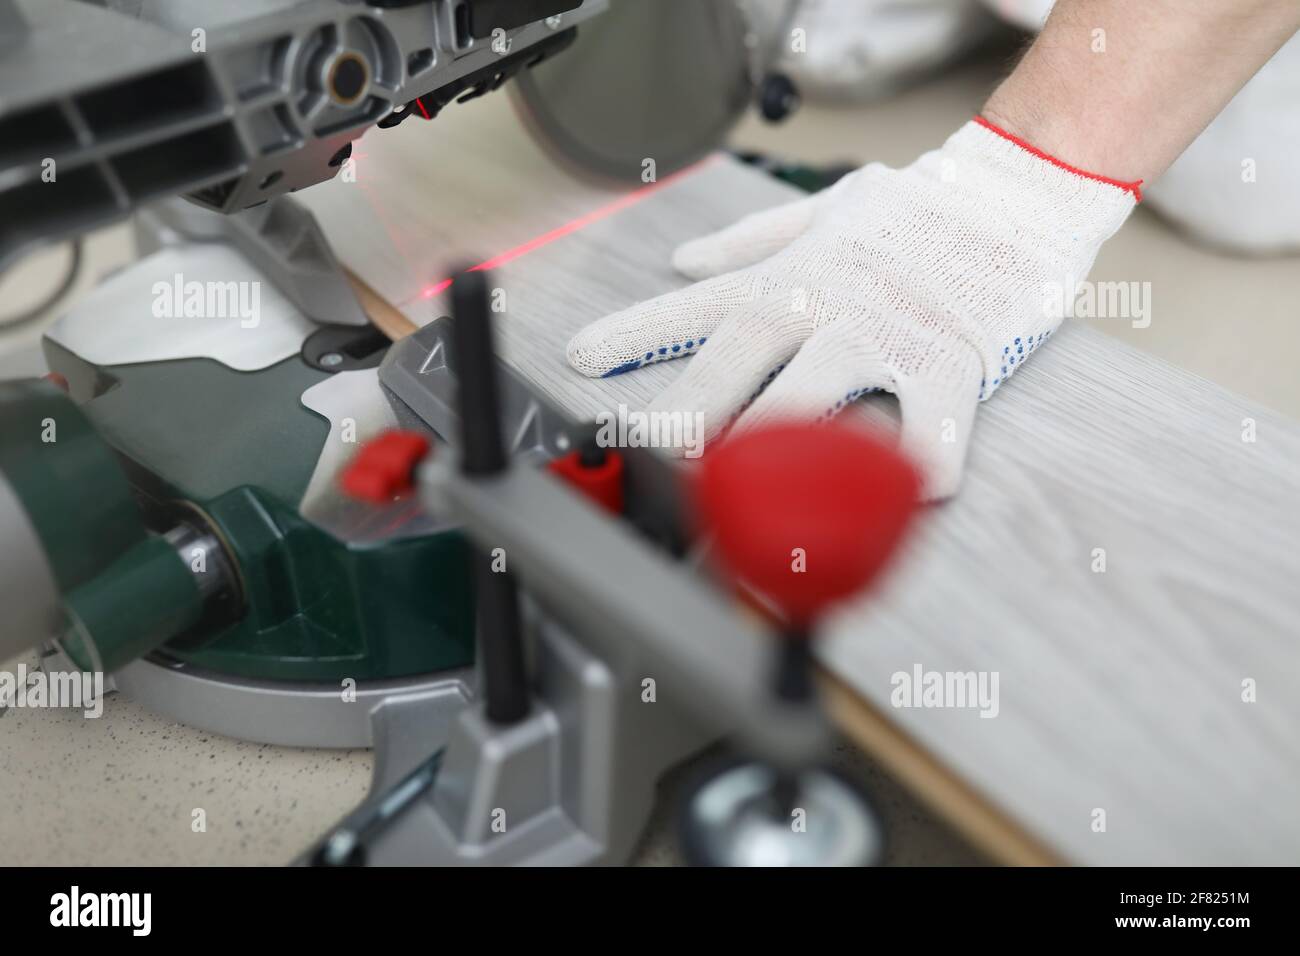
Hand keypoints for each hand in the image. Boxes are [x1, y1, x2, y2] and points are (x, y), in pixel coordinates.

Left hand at [566, 118, 1137, 498]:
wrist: (1020, 189)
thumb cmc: (919, 210)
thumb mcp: (826, 208)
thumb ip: (751, 242)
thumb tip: (682, 261)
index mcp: (793, 274)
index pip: (698, 303)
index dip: (634, 332)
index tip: (580, 361)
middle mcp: (830, 300)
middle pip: (744, 353)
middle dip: (690, 404)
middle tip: (651, 450)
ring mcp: (889, 331)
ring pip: (819, 389)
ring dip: (774, 438)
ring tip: (741, 486)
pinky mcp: (954, 358)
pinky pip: (935, 417)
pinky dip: (924, 454)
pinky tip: (908, 489)